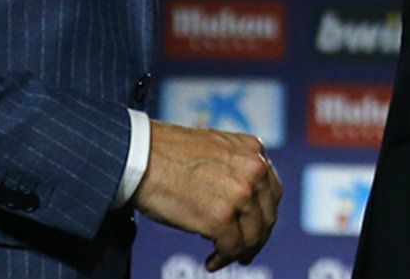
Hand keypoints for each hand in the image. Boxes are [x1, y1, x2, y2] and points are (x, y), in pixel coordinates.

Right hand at [132, 120, 282, 271]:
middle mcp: (253, 169)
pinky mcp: (220, 218)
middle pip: (266, 215)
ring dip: (240, 252)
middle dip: (257, 238)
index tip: (256, 228)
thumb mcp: (214, 148)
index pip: (271, 191)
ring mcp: (239, 194)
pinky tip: (211, 262)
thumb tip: (241, 198)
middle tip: (246, 252)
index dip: (264, 215)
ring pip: (252, 235)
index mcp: (253, 150)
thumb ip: (234, 167)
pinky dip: (223, 259)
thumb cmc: (166, 153)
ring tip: (224, 258)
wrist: (139, 156)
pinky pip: (231, 247)